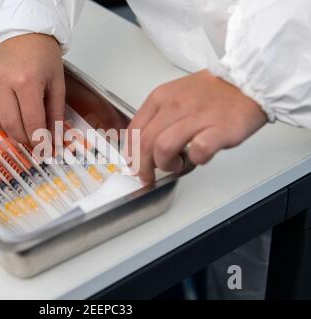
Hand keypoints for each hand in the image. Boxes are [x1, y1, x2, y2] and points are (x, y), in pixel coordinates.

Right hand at [0, 33, 64, 144]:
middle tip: (34, 141)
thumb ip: (56, 114)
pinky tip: (4, 117)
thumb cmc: (44, 56)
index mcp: (27, 82)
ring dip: (9, 130)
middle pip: (11, 125)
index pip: (32, 121)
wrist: (26, 33)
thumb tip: (54, 139)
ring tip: (22, 126)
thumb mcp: (58, 84)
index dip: (39, 140)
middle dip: (24, 139)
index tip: (45, 148)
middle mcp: (4, 82)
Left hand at [127, 70, 267, 183]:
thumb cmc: (212, 93)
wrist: (249, 80)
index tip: (135, 165)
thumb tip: (143, 146)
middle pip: (145, 143)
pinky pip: (198, 151)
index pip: (134, 130)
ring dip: (166, 164)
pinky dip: (195, 160)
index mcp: (161, 97)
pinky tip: (198, 157)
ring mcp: (197, 116)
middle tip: (149, 176)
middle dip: (143, 166)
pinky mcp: (220, 128)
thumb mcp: (175, 96)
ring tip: (176, 165)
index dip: (130, 154)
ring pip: (164, 147)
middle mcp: (175, 105)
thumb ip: (157, 119)